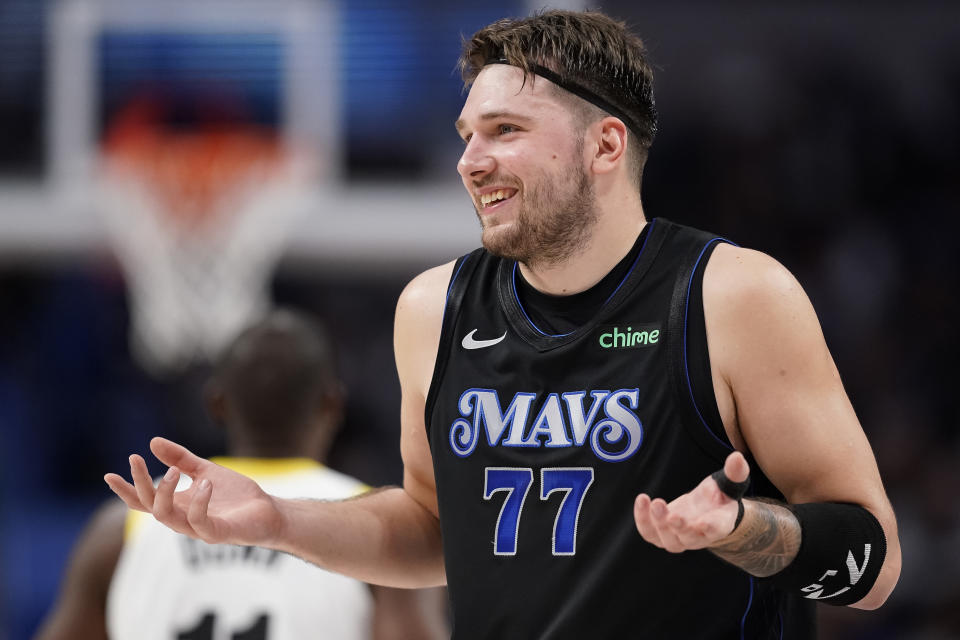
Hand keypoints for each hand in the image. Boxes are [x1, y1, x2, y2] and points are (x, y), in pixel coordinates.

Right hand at [104, 437, 283, 546]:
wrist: (268, 512)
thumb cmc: (236, 496)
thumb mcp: (205, 470)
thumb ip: (181, 459)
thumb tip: (152, 441)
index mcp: (178, 505)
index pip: (144, 502)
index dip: (126, 490)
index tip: (108, 474)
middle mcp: (183, 519)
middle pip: (150, 506)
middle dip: (140, 484)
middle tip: (136, 459)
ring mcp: (198, 529)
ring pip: (167, 517)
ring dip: (165, 492)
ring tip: (173, 471)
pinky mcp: (217, 534)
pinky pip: (199, 523)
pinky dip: (198, 502)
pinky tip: (205, 484)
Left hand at [633, 451, 749, 552]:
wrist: (705, 511)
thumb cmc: (718, 497)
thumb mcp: (729, 483)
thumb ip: (735, 473)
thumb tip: (738, 457)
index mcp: (719, 524)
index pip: (716, 529)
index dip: (710, 527)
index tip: (703, 523)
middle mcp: (699, 536)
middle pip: (688, 538)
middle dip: (679, 526)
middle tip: (672, 514)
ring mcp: (679, 538)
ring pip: (667, 540)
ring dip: (658, 524)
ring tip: (654, 503)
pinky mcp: (661, 533)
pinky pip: (649, 533)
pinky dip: (643, 520)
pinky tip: (642, 500)